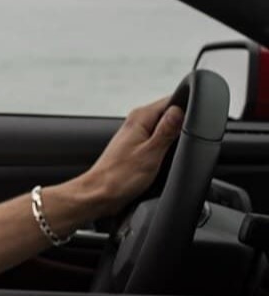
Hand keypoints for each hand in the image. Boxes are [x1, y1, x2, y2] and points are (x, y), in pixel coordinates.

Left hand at [75, 96, 184, 216]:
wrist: (100, 194)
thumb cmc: (120, 177)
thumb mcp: (151, 153)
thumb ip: (166, 130)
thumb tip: (179, 110)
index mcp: (139, 118)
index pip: (171, 101)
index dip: (187, 110)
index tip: (194, 125)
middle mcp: (137, 123)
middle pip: (170, 116)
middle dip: (181, 128)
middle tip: (182, 146)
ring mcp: (137, 135)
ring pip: (165, 130)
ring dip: (174, 140)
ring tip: (170, 156)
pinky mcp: (138, 148)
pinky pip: (158, 142)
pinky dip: (166, 149)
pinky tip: (166, 160)